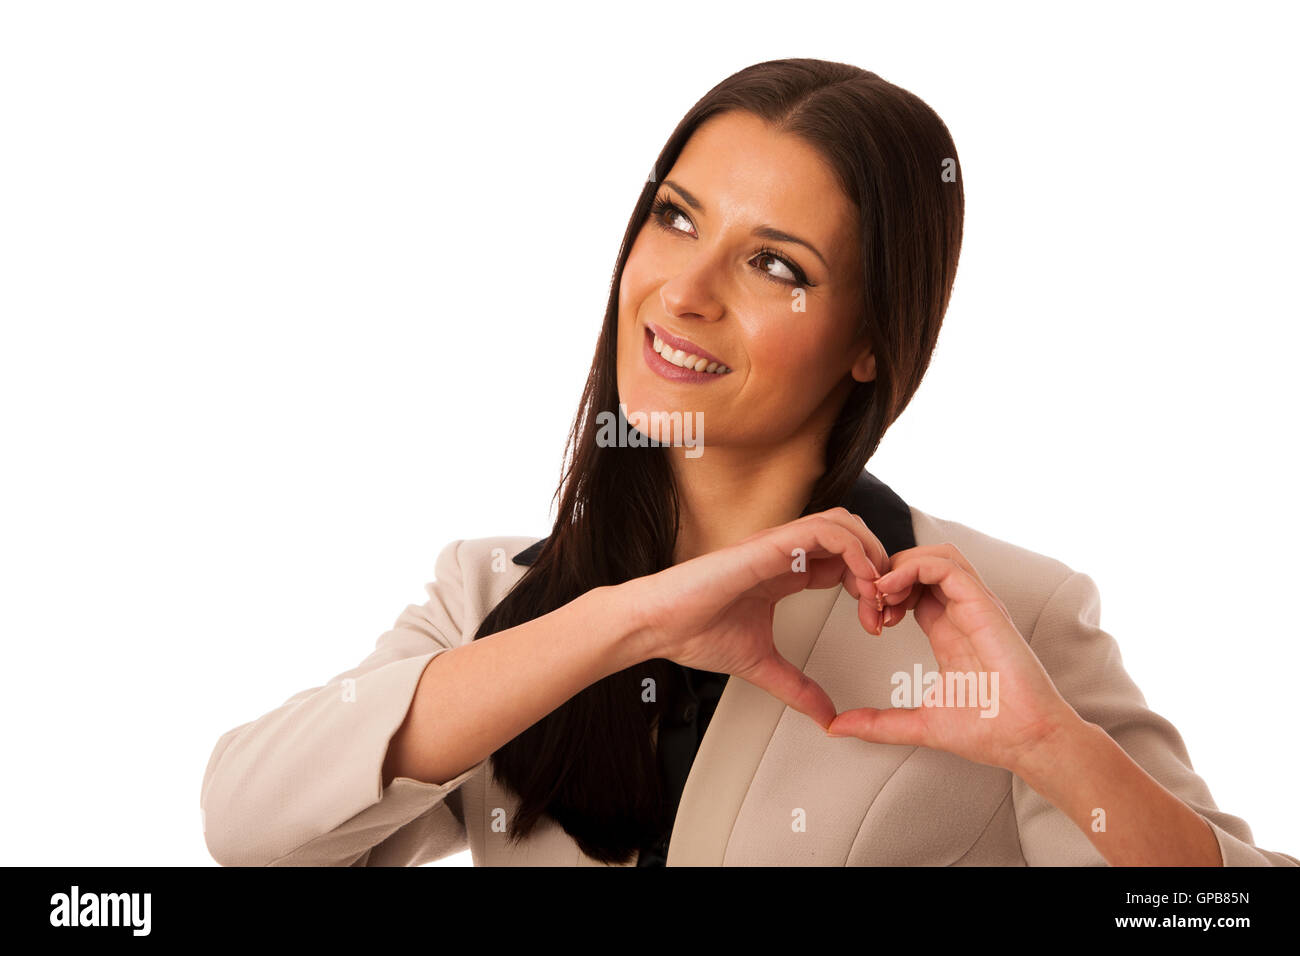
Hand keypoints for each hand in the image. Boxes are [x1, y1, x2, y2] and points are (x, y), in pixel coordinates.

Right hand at [630, 508, 890, 730]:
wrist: (658, 625)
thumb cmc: (694, 632)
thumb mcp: (762, 665)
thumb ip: (797, 687)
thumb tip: (826, 717)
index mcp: (784, 573)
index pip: (844, 563)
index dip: (870, 587)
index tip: (877, 623)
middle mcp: (785, 553)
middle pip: (853, 537)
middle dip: (879, 568)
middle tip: (886, 608)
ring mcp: (777, 545)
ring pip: (845, 524)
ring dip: (871, 555)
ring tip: (877, 593)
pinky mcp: (768, 544)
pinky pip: (825, 530)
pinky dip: (853, 549)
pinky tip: (861, 581)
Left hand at [825, 544, 1081, 773]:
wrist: (1028, 740)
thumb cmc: (989, 730)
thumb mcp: (920, 723)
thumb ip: (878, 723)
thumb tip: (838, 727)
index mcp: (949, 631)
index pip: (914, 590)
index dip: (885, 594)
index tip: (869, 621)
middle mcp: (963, 612)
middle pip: (922, 564)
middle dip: (887, 574)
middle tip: (868, 604)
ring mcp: (976, 606)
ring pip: (936, 556)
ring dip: (900, 565)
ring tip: (879, 593)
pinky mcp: (985, 606)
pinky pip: (948, 566)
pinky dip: (914, 568)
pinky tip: (891, 592)